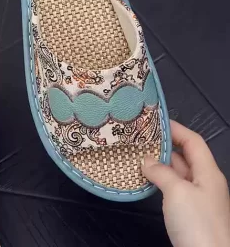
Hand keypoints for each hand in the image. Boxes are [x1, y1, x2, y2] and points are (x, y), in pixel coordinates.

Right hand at [142, 120, 229, 246]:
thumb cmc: (197, 223)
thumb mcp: (177, 192)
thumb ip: (161, 172)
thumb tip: (146, 161)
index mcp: (208, 171)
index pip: (193, 141)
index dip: (175, 128)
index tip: (154, 120)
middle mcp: (204, 181)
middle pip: (184, 155)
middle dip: (163, 145)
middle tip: (139, 137)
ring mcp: (197, 198)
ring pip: (177, 172)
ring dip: (159, 163)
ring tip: (137, 154)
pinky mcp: (189, 212)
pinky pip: (173, 187)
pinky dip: (159, 179)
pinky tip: (145, 178)